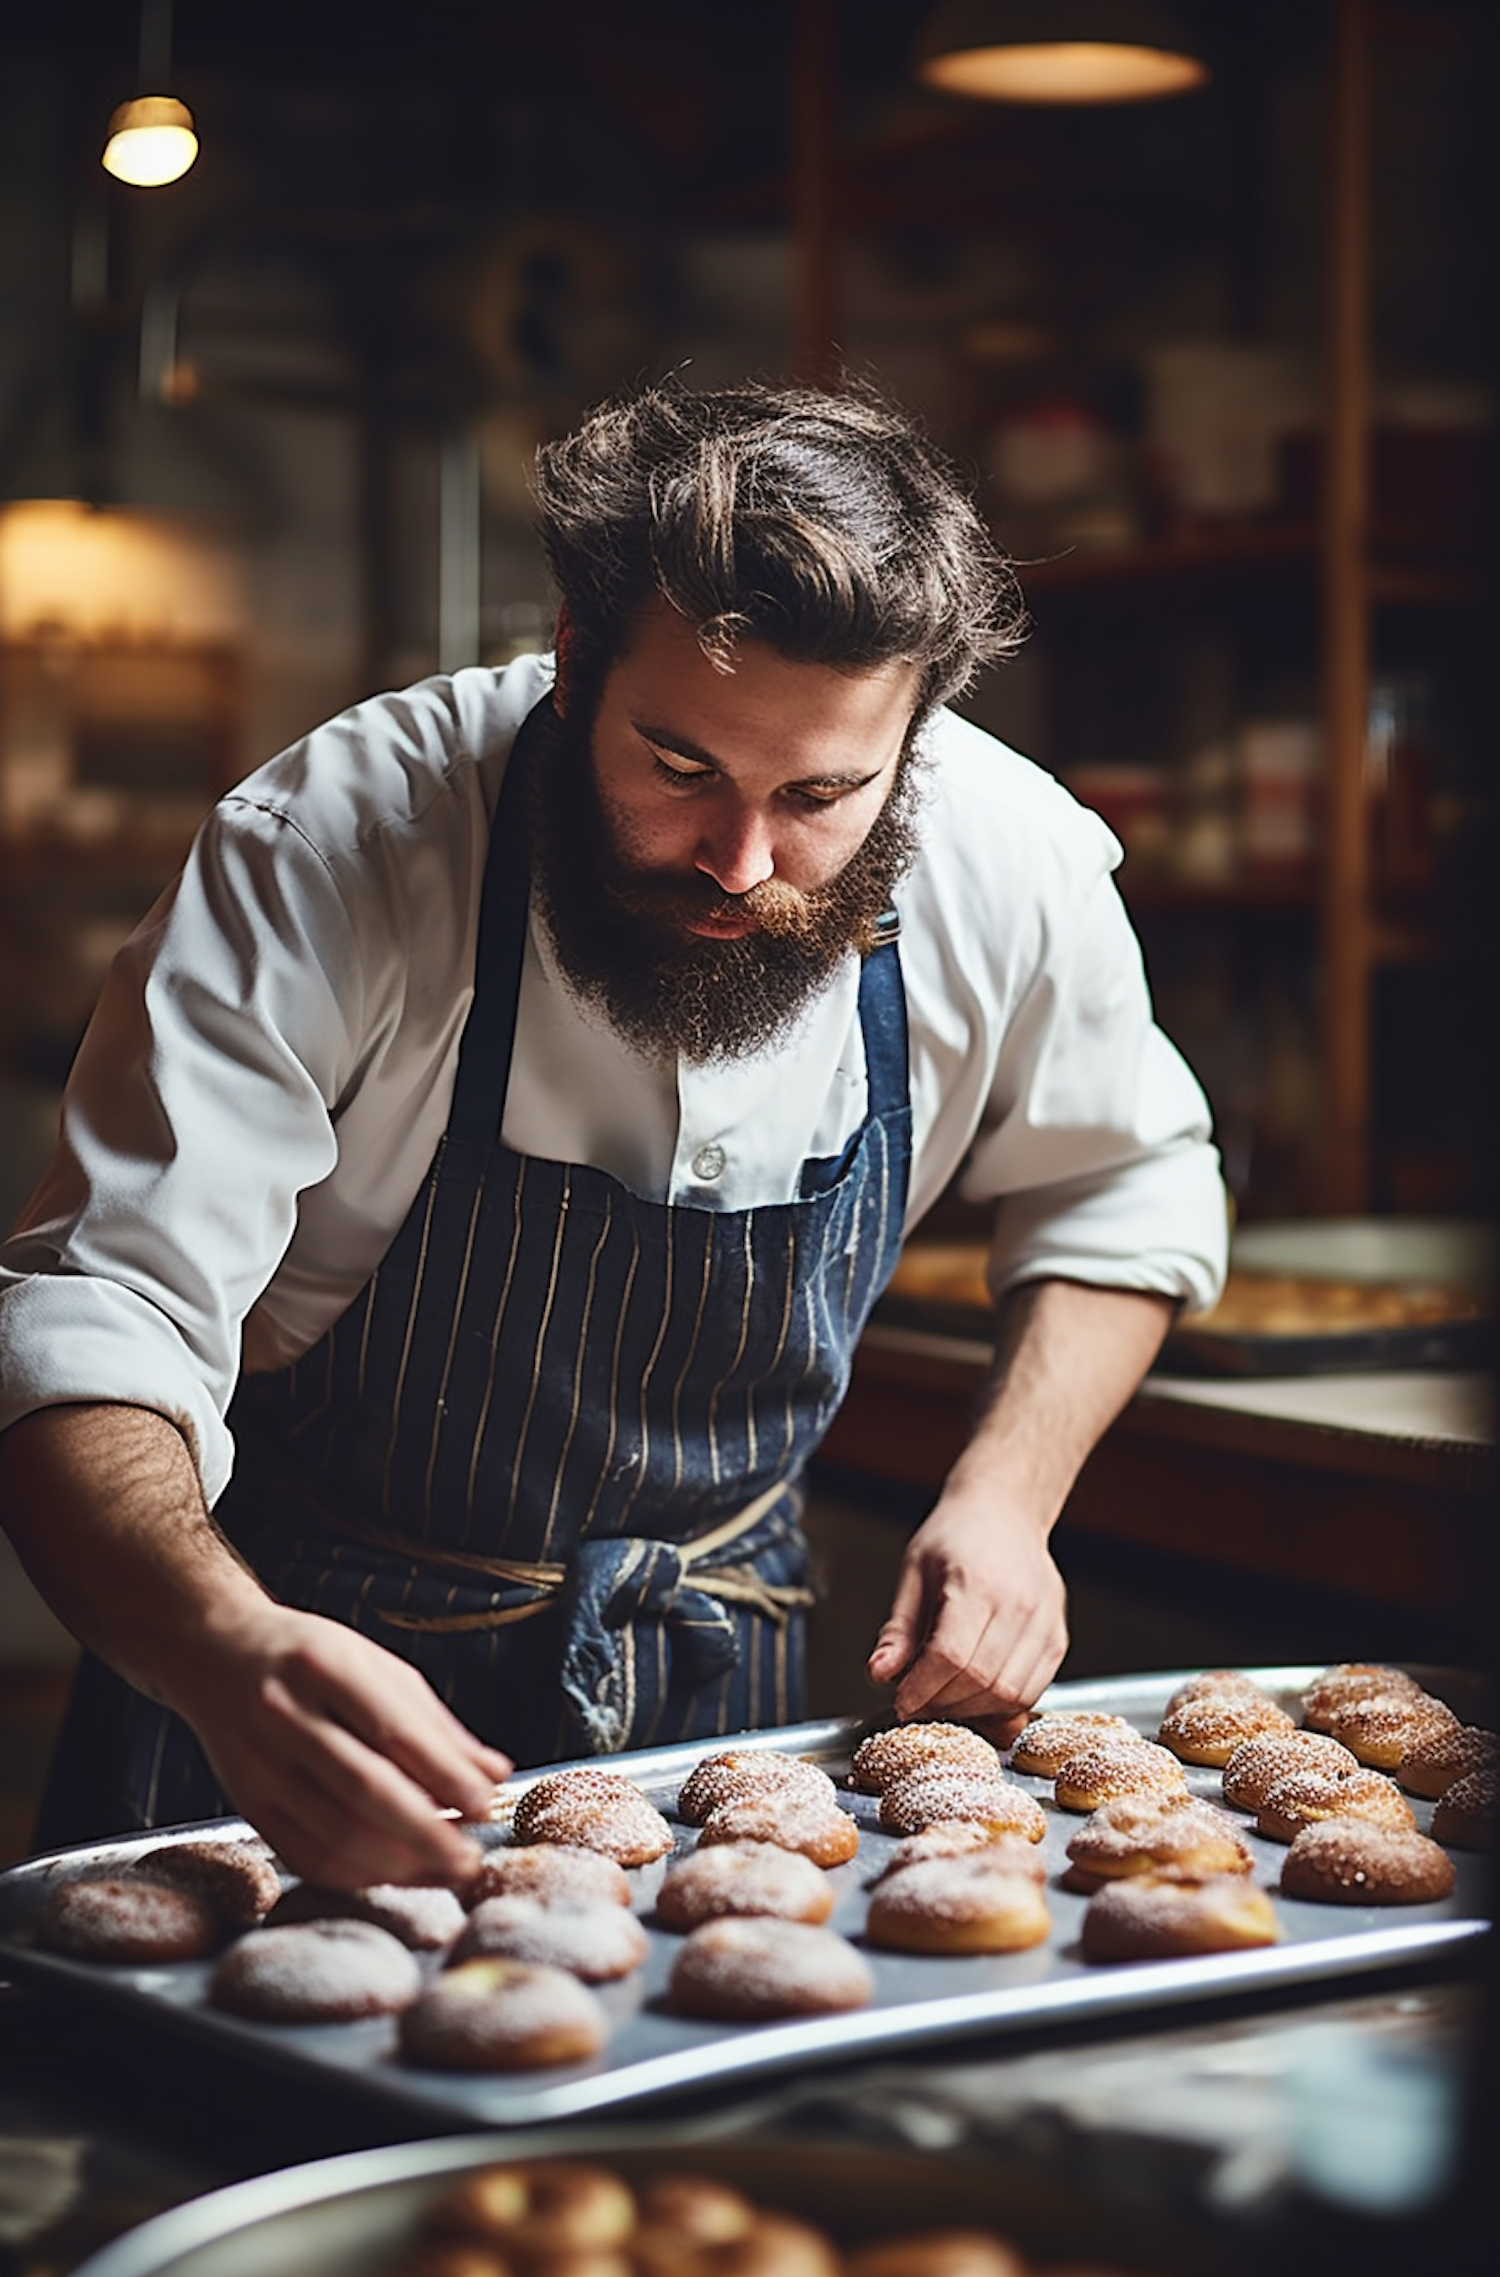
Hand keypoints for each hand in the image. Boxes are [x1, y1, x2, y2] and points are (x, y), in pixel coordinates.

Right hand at [172, 1603, 512, 1888]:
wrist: (214, 1654)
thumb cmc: (310, 1658)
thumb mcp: (375, 1666)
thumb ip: (434, 1723)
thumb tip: (494, 1774)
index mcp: (324, 1665)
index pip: (394, 1731)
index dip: (445, 1776)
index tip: (485, 1805)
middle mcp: (284, 1714)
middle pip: (364, 1790)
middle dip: (427, 1833)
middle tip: (471, 1859)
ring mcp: (259, 1764)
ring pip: (334, 1832)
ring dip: (398, 1863)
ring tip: (445, 1868)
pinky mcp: (247, 1804)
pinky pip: (306, 1855)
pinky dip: (358, 1873)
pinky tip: (397, 1871)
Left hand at [866, 1480, 1067, 1740]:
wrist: (1005, 1511)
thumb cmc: (955, 1536)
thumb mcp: (914, 1572)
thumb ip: (898, 1629)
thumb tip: (879, 1674)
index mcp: (976, 1582)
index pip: (949, 1656)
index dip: (921, 1689)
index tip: (901, 1701)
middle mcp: (1018, 1604)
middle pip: (979, 1680)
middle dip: (942, 1704)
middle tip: (918, 1703)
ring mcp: (1044, 1622)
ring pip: (1009, 1694)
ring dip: (971, 1710)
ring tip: (945, 1700)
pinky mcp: (1057, 1638)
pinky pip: (1032, 1691)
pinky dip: (1000, 1705)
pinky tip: (975, 1693)